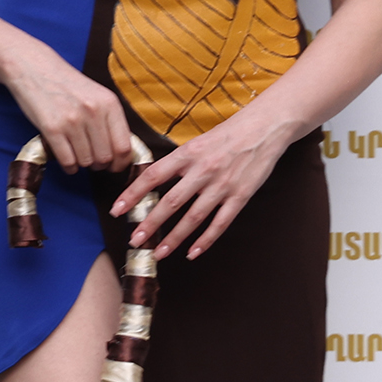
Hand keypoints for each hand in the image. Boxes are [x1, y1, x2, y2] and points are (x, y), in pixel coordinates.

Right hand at [1, 49, 131, 172]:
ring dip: (83, 165)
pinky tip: (67, 162)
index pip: (124, 146)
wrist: (33, 68)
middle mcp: (93, 111)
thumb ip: (109, 120)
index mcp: (109, 103)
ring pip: (86, 161)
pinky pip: (67, 160)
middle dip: (100, 165)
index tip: (115, 166)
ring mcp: (72, 120)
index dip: (121, 163)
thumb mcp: (96, 95)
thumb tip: (121, 152)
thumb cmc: (66, 84)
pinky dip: (69, 167)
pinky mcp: (52, 128)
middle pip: (105, 157)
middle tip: (93, 162)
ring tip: (78, 157)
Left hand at [111, 110, 289, 259]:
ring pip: (193, 217)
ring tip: (159, 252)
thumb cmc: (227, 135)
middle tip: (135, 240)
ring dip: (175, 238)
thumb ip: (176, 162)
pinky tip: (192, 252)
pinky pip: (220, 223)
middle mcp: (203, 170)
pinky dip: (206, 240)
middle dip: (150, 224)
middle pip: (170, 202)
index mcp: (187, 154)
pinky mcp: (240, 196)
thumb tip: (150, 180)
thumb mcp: (196, 142)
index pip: (153, 176)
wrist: (264, 128)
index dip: (133, 194)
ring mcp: (222, 185)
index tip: (117, 210)